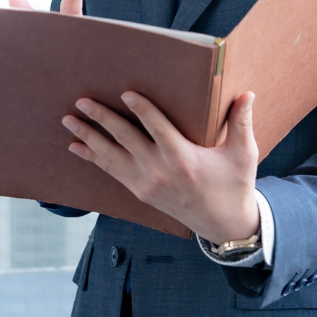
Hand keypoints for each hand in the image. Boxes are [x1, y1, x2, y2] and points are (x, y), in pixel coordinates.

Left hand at [62, 90, 259, 245]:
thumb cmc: (234, 185)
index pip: (157, 127)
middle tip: (82, 100)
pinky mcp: (140, 191)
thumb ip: (241, 123)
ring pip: (111, 156)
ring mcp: (146, 182)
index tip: (125, 92)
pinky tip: (75, 147)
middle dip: (101, 118)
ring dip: (88, 137)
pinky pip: (111, 172)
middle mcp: (160, 170)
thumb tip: (247, 93)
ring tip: (68, 120)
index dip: (141, 109)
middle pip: (125, 138)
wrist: (224, 224)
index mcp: (183, 158)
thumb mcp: (243, 155)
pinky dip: (92, 158)